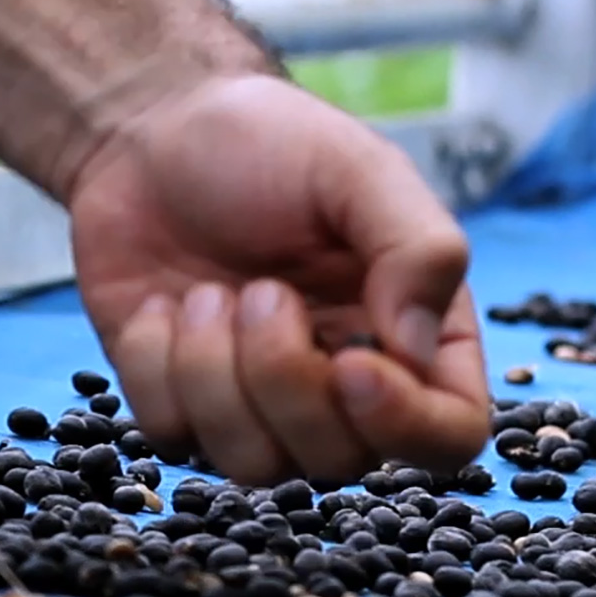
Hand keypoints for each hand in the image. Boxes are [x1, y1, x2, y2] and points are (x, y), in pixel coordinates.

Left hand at [66, 72, 490, 486]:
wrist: (149, 132)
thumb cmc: (269, 144)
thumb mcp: (359, 170)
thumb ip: (416, 249)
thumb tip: (415, 350)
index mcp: (410, 335)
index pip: (446, 435)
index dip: (404, 424)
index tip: (350, 365)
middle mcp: (338, 383)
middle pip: (337, 461)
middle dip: (285, 379)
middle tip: (262, 290)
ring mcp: (253, 400)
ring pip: (251, 464)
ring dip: (216, 374)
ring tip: (206, 294)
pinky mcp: (176, 399)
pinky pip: (171, 434)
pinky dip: (158, 366)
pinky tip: (161, 307)